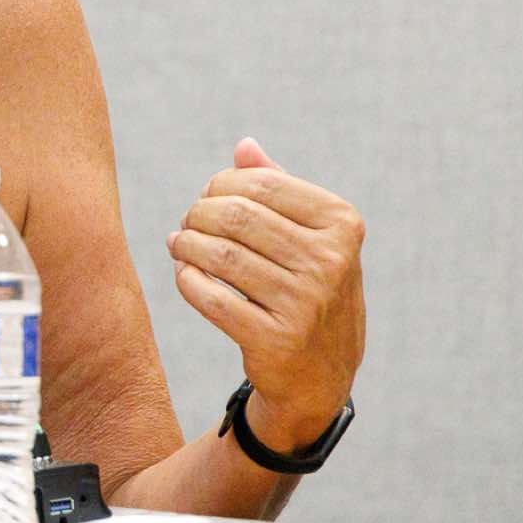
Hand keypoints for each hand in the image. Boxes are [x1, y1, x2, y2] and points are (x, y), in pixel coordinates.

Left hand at [167, 137, 364, 454]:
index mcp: (343, 225)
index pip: (262, 184)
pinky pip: (209, 297)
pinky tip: (185, 273)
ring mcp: (305, 303)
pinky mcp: (275, 340)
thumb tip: (244, 146)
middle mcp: (331, 262)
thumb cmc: (309, 289)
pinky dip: (187, 280)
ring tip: (179, 245)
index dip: (220, 185)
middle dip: (199, 213)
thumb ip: (280, 187)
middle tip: (187, 223)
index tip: (207, 197)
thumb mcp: (312, 236)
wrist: (321, 375)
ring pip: (219, 254)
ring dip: (186, 244)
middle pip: (236, 216)